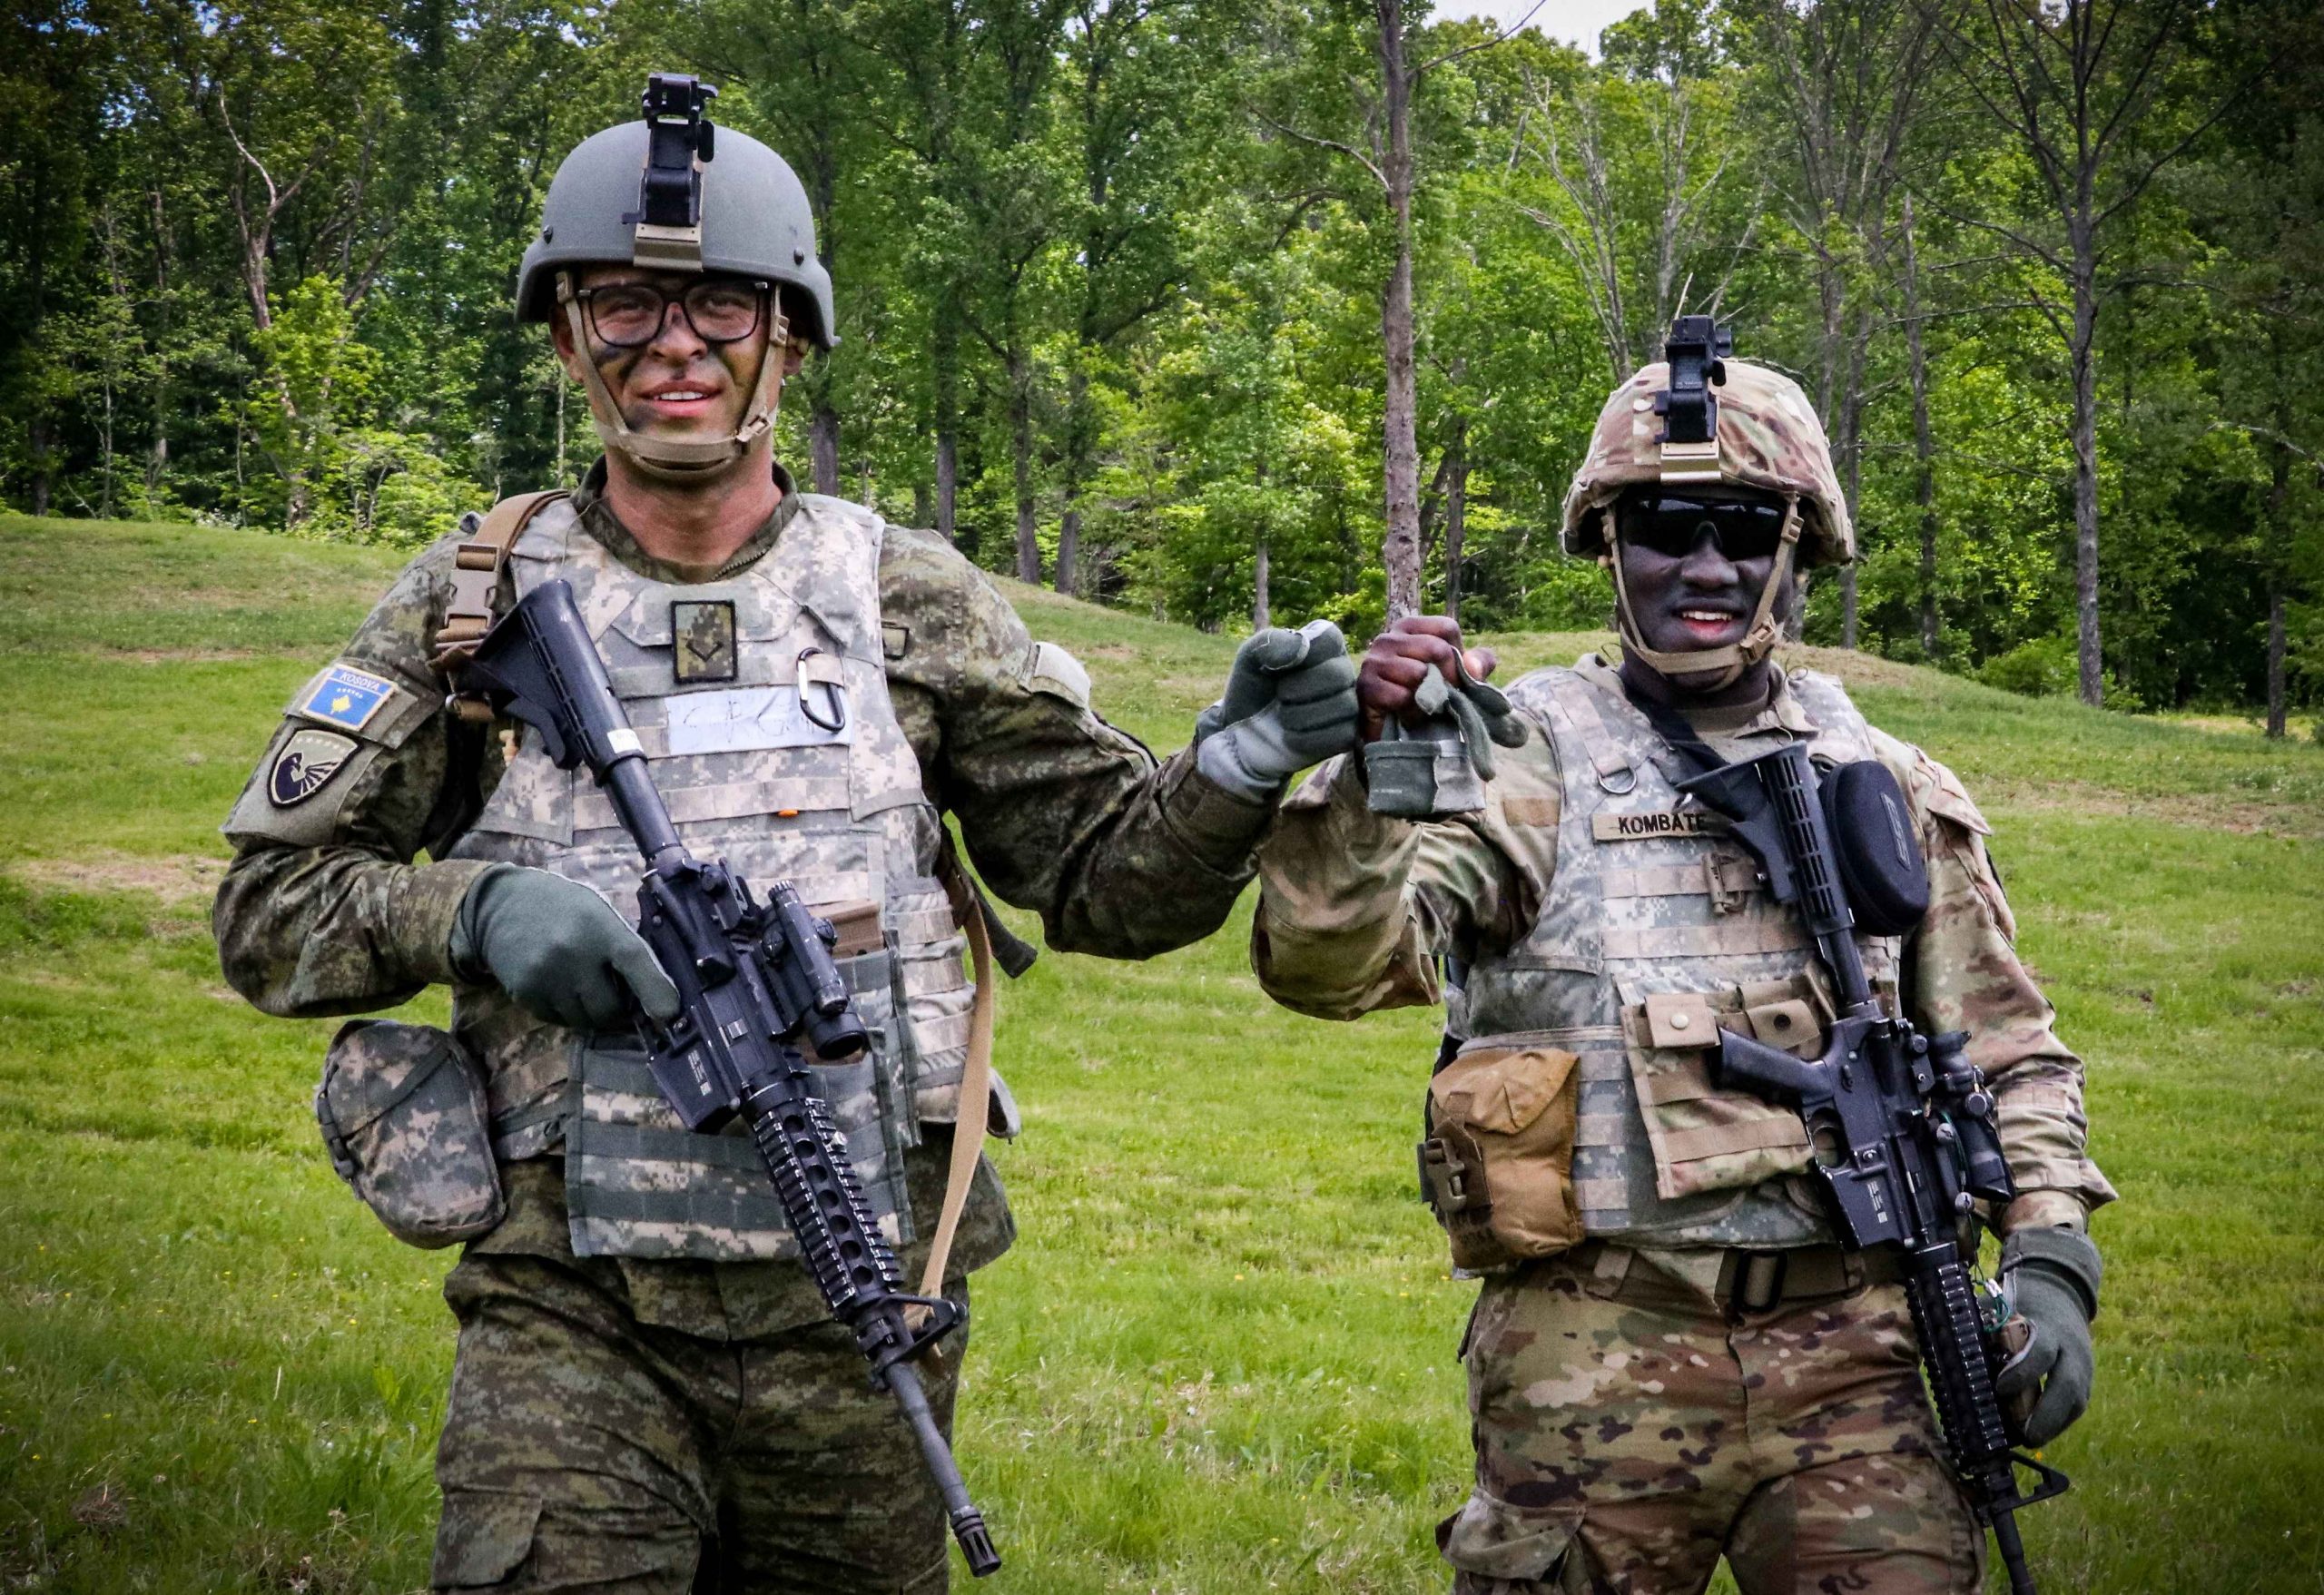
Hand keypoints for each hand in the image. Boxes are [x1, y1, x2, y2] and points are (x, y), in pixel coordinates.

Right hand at [452, 865, 680, 1030]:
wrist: (501, 904)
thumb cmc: (565, 909)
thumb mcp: (599, 914)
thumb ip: (624, 948)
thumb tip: (658, 996)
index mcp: (601, 927)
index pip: (635, 961)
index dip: (656, 991)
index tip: (668, 1015)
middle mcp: (573, 953)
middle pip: (609, 1009)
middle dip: (618, 1010)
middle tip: (615, 996)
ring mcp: (546, 975)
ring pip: (584, 1021)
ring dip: (591, 1013)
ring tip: (584, 987)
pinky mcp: (524, 992)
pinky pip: (558, 1020)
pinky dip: (566, 1013)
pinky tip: (560, 988)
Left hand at [1193, 619, 1359, 797]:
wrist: (1245, 733)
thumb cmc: (1252, 689)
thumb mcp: (1250, 658)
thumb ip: (1270, 643)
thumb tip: (1302, 645)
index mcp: (1323, 645)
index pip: (1329, 639)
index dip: (1301, 657)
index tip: (1278, 669)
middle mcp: (1342, 670)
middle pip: (1338, 675)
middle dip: (1299, 690)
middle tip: (1280, 697)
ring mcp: (1348, 703)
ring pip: (1344, 706)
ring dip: (1301, 716)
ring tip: (1283, 717)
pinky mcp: (1346, 734)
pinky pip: (1342, 734)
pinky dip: (1308, 738)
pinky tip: (1291, 735)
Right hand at [1358, 617, 1498, 742]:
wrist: (1388, 730)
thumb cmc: (1424, 695)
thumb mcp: (1456, 676)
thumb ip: (1476, 664)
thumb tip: (1475, 667)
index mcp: (1409, 627)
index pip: (1447, 628)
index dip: (1459, 656)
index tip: (1453, 677)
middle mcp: (1388, 638)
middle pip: (1436, 648)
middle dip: (1447, 678)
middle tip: (1441, 695)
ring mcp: (1374, 661)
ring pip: (1419, 673)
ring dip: (1427, 696)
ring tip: (1419, 703)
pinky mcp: (1366, 687)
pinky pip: (1403, 696)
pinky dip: (1410, 709)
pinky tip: (1404, 712)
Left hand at [1994, 1227, 2101, 1446]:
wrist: (2060, 1293)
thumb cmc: (2021, 1303)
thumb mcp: (2001, 1307)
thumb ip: (1983, 1328)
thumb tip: (1954, 1354)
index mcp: (2048, 1328)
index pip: (2040, 1352)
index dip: (2022, 1372)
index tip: (2000, 1388)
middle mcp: (2072, 1349)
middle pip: (2068, 1386)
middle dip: (2047, 1414)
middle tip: (2024, 1435)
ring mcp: (2084, 1366)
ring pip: (2077, 1401)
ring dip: (2054, 1425)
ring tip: (2028, 1440)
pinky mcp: (2087, 1379)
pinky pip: (2077, 1406)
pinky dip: (2059, 1423)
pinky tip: (2039, 1433)